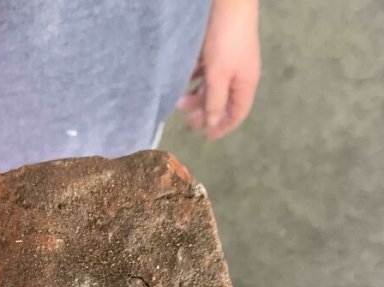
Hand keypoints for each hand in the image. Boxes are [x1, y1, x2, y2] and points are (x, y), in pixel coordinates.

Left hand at [177, 0, 260, 140]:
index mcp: (245, 84)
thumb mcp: (218, 75)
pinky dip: (195, 78)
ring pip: (211, 87)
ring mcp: (229, 62)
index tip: (204, 137)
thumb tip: (213, 123)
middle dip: (204, 113)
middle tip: (186, 122)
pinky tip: (183, 79)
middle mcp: (239, 75)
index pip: (236, 114)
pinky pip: (206, 71)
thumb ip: (215, 101)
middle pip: (222, 102)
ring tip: (178, 102)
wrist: (229, 1)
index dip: (221, 128)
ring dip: (195, 96)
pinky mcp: (219, 49)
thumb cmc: (226, 40)